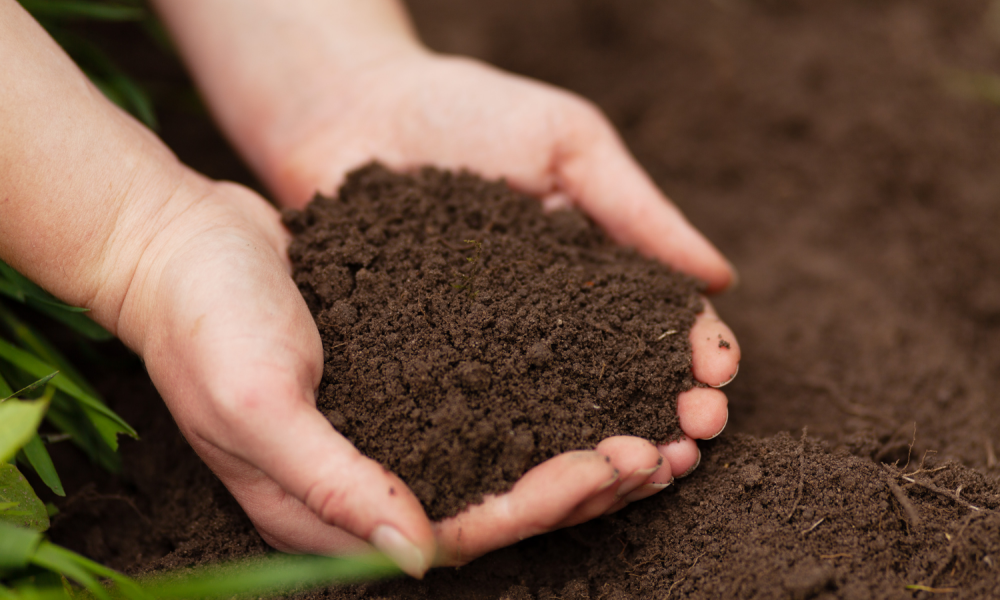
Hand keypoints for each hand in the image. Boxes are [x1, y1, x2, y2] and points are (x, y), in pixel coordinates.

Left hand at [245, 51, 740, 564]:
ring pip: (559, 413)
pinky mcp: (428, 364)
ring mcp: (489, 348)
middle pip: (621, 382)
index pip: (661, 323)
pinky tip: (545, 473)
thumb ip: (636, 209)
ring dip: (608, 447)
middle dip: (667, 415)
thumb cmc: (467, 111)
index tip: (715, 379)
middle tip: (690, 441)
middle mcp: (547, 322)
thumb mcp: (568, 143)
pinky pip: (475, 412)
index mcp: (592, 271)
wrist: (352, 109)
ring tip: (640, 469)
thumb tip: (719, 279)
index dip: (696, 354)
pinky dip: (517, 448)